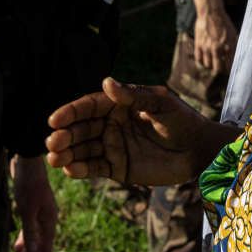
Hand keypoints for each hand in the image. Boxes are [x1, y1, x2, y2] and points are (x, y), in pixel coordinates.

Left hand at [11, 155, 57, 251]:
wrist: (26, 161)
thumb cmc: (27, 184)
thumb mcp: (27, 209)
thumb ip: (29, 231)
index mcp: (50, 220)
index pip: (45, 249)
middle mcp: (48, 219)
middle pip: (41, 247)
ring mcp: (40, 214)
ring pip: (35, 239)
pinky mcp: (31, 209)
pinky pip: (30, 230)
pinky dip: (23, 240)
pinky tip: (16, 247)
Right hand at [44, 78, 230, 185]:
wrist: (199, 151)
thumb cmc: (183, 120)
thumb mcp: (161, 103)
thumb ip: (134, 96)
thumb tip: (106, 82)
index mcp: (118, 104)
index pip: (88, 106)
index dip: (70, 112)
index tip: (55, 119)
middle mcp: (111, 124)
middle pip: (81, 128)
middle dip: (64, 135)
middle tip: (52, 142)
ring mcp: (112, 146)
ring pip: (83, 149)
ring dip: (67, 153)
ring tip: (55, 158)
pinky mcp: (117, 167)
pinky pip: (94, 168)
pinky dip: (80, 169)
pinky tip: (69, 169)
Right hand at [193, 7, 238, 73]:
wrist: (210, 12)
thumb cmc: (223, 22)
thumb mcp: (232, 34)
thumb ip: (233, 46)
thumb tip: (233, 56)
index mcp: (227, 46)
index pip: (228, 65)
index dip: (229, 70)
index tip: (229, 70)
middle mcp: (216, 48)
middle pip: (217, 68)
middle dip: (219, 69)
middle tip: (221, 67)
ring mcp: (206, 47)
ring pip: (207, 65)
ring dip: (210, 65)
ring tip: (212, 62)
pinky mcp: (198, 44)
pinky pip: (198, 58)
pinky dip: (201, 61)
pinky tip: (204, 58)